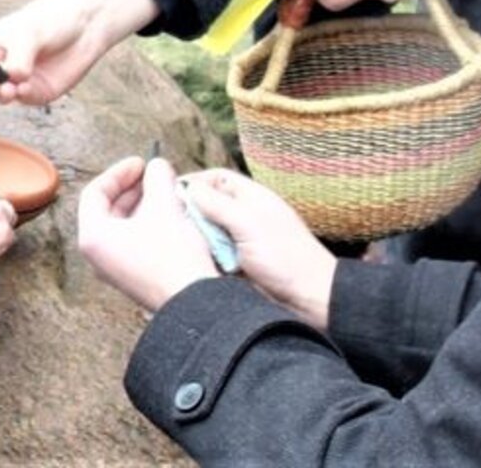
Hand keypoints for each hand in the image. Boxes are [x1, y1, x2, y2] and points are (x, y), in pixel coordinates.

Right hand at [0, 0, 158, 105]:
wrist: (85, 27)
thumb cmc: (50, 20)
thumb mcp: (29, 32)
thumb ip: (18, 57)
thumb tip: (13, 81)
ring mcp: (15, 80)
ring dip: (1, 94)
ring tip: (11, 88)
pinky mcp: (34, 92)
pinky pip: (21, 100)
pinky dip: (22, 95)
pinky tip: (28, 86)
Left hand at [77, 156, 217, 310]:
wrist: (196, 305)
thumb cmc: (173, 255)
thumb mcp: (165, 206)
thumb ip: (158, 177)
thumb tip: (157, 165)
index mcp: (93, 236)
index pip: (95, 192)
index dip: (119, 172)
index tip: (141, 163)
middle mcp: (98, 255)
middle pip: (108, 208)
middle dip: (132, 188)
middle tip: (154, 175)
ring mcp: (115, 269)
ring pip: (123, 225)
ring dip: (143, 204)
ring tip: (166, 192)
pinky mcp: (133, 278)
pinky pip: (133, 241)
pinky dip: (148, 224)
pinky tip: (171, 216)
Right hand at [179, 169, 336, 329]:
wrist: (311, 302)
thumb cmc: (286, 258)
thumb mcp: (248, 223)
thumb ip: (216, 203)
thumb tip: (187, 187)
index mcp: (250, 197)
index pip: (214, 178)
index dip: (193, 183)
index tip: (170, 194)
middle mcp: (243, 215)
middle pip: (206, 205)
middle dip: (190, 213)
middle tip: (171, 224)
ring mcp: (239, 241)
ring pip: (206, 232)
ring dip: (195, 238)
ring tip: (179, 245)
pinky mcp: (236, 265)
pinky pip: (211, 255)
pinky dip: (202, 258)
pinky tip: (192, 263)